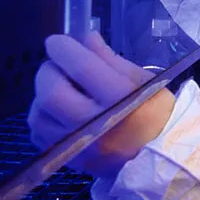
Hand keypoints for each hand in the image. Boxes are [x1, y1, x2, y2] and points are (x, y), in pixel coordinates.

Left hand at [28, 32, 174, 176]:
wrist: (160, 152)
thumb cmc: (155, 110)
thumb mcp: (142, 79)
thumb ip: (110, 59)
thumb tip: (85, 39)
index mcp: (122, 99)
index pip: (82, 68)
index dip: (64, 50)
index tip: (57, 42)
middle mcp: (98, 124)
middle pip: (51, 93)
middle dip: (49, 72)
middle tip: (58, 65)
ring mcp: (81, 146)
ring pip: (39, 115)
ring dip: (43, 95)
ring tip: (60, 88)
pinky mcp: (71, 160)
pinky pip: (39, 134)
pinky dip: (44, 117)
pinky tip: (58, 110)